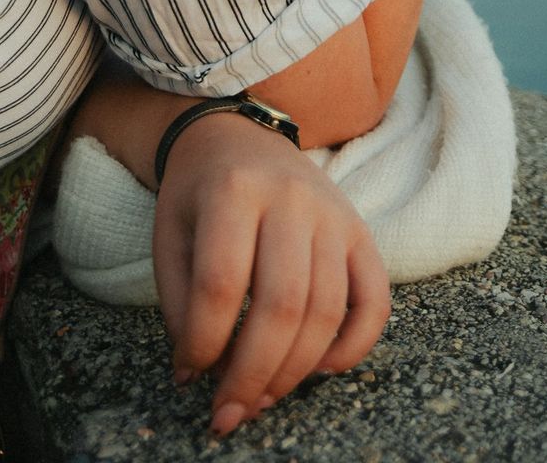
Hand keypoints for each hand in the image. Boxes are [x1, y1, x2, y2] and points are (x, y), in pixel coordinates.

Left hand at [153, 111, 390, 436]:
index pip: (222, 283)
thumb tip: (194, 375)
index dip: (206, 342)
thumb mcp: (170, 234)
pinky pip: (375, 299)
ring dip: (295, 371)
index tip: (192, 375)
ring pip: (327, 310)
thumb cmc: (199, 194)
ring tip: (262, 398)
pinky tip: (320, 370)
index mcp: (233, 191)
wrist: (238, 134)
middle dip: (253, 374)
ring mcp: (333, 214)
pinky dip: (355, 345)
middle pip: (282, 304)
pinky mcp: (361, 231)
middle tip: (230, 413)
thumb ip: (178, 303)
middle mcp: (291, 199)